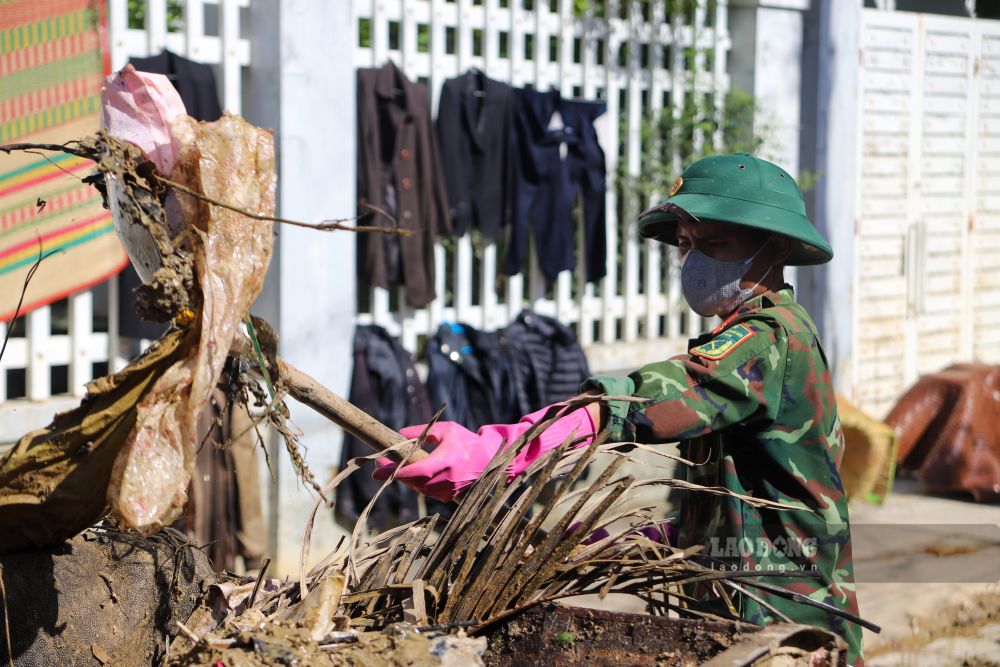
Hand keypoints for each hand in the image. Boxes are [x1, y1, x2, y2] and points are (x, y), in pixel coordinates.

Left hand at [373, 421, 506, 501]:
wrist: (491, 458)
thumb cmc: (467, 441)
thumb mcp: (445, 430)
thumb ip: (421, 432)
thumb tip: (400, 434)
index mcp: (445, 462)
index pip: (413, 470)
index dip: (393, 472)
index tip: (376, 471)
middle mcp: (446, 480)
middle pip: (413, 481)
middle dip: (395, 474)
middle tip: (380, 465)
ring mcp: (448, 491)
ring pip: (419, 488)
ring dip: (406, 479)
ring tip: (394, 467)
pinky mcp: (450, 496)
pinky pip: (428, 492)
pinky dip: (418, 484)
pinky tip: (412, 473)